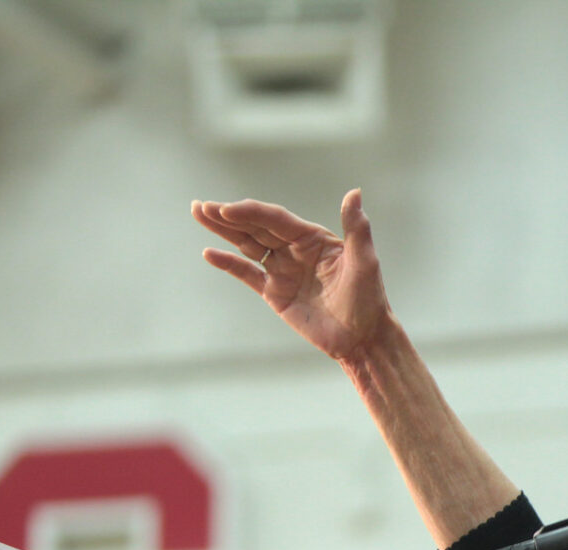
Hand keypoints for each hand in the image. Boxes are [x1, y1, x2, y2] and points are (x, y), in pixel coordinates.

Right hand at [191, 189, 390, 362]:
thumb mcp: (365, 262)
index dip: (251, 212)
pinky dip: (229, 264)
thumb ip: (356, 228)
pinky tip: (210, 253)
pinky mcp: (275, 293)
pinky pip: (248, 274)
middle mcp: (294, 250)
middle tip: (201, 206)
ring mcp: (283, 270)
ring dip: (223, 232)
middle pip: (256, 228)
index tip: (228, 209)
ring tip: (198, 214)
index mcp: (312, 238)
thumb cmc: (369, 299)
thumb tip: (355, 193)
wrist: (362, 339)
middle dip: (228, 217)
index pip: (276, 220)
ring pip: (247, 245)